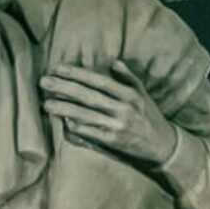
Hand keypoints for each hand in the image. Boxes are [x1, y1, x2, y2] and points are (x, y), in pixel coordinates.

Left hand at [38, 60, 181, 164]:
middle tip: (44, 82)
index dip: (77, 74)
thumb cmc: (151, 118)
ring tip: (46, 104)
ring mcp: (118, 125)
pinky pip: (91, 133)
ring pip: (86, 114)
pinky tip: (63, 122)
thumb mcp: (144, 95)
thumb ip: (129, 78)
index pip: (99, 81)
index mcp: (129, 94)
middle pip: (88, 96)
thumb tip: (114, 62)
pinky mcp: (114, 141)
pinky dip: (77, 127)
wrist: (164, 146)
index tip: (58, 68)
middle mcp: (123, 108)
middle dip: (64, 88)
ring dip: (64, 109)